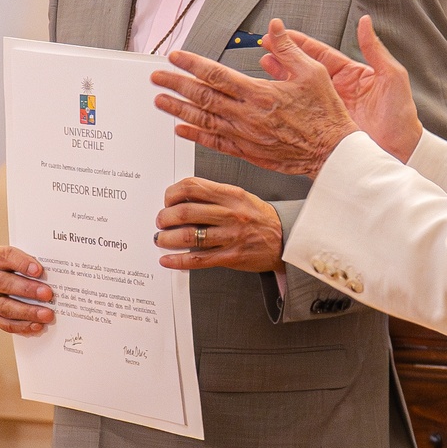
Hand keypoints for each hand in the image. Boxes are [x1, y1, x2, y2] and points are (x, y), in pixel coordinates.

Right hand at [0, 245, 55, 335]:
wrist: (9, 277)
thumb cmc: (21, 266)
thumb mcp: (26, 257)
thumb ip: (35, 263)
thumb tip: (55, 274)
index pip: (6, 256)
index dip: (22, 263)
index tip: (39, 270)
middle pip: (4, 283)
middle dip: (27, 290)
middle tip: (47, 294)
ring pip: (3, 306)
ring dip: (27, 312)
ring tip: (46, 314)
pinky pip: (4, 323)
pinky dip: (22, 325)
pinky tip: (37, 325)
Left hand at [151, 21, 358, 177]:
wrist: (332, 152)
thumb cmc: (325, 114)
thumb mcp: (312, 71)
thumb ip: (288, 48)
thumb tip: (274, 27)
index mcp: (260, 93)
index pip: (216, 74)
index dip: (192, 64)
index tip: (175, 57)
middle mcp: (247, 115)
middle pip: (202, 97)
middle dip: (176, 85)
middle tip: (157, 77)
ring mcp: (245, 136)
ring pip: (203, 121)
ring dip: (178, 109)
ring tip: (160, 100)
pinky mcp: (248, 152)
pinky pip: (214, 143)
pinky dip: (195, 135)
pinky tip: (180, 129)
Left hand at [154, 178, 284, 272]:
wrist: (286, 238)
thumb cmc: (261, 217)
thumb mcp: (240, 196)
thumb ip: (214, 195)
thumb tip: (183, 197)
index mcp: (230, 194)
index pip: (192, 187)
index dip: (172, 193)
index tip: (167, 200)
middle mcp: (229, 214)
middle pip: (185, 212)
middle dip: (165, 218)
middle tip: (160, 221)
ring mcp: (230, 236)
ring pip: (189, 236)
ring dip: (167, 239)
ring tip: (160, 239)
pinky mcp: (231, 257)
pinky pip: (199, 259)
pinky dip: (179, 261)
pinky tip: (168, 260)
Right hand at [272, 16, 422, 162]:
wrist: (400, 150)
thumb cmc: (401, 116)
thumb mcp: (392, 77)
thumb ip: (375, 49)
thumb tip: (366, 23)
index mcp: (353, 74)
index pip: (322, 53)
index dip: (302, 43)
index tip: (285, 33)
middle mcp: (338, 88)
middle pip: (306, 67)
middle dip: (286, 55)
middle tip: (267, 45)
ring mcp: (329, 106)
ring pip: (301, 86)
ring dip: (282, 74)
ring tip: (264, 63)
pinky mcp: (325, 123)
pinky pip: (303, 109)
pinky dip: (288, 100)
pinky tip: (276, 93)